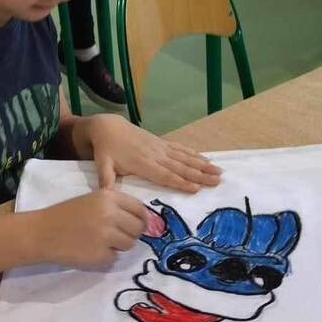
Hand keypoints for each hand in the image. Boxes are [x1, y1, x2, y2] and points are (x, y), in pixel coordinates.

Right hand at [32, 190, 148, 269]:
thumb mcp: (92, 200)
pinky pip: (115, 257)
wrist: (43, 233)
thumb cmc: (66, 215)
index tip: (139, 224)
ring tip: (102, 242)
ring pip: (129, 244)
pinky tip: (92, 250)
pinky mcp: (101, 255)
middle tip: (119, 236)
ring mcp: (106, 236)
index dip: (142, 218)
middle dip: (132, 234)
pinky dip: (106, 256)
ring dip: (120, 246)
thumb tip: (142, 219)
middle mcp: (110, 214)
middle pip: (138, 228)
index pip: (140, 209)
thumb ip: (116, 206)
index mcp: (109, 197)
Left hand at [77, 114, 221, 192]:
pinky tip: (205, 158)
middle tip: (217, 181)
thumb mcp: (102, 164)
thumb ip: (106, 179)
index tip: (197, 188)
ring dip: (202, 165)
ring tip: (218, 171)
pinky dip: (193, 154)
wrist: (108, 127)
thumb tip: (106, 194)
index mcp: (143, 163)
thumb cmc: (106, 149)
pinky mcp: (161, 143)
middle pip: (181, 167)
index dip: (181, 182)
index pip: (165, 175)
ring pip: (185, 158)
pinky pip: (180, 149)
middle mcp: (155, 155)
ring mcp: (160, 148)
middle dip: (200, 175)